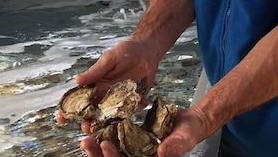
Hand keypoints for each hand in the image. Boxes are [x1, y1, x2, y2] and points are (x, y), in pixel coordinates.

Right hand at [56, 39, 162, 133]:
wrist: (146, 50)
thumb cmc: (125, 51)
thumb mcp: (109, 58)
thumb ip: (95, 71)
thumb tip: (77, 80)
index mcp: (96, 85)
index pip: (80, 99)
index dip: (69, 110)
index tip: (61, 118)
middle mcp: (106, 95)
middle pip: (93, 113)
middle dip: (88, 122)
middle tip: (85, 127)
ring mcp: (120, 99)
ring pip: (110, 116)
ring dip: (107, 123)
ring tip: (103, 127)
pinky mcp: (134, 100)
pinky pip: (132, 109)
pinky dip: (135, 109)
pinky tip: (141, 103)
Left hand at [74, 102, 217, 156]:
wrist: (190, 122)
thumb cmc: (191, 131)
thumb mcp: (185, 136)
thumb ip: (175, 146)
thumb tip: (163, 152)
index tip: (106, 146)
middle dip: (99, 156)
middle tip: (87, 142)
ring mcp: (135, 153)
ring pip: (113, 155)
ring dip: (97, 149)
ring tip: (86, 138)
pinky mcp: (133, 143)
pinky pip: (117, 143)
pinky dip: (106, 137)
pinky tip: (96, 129)